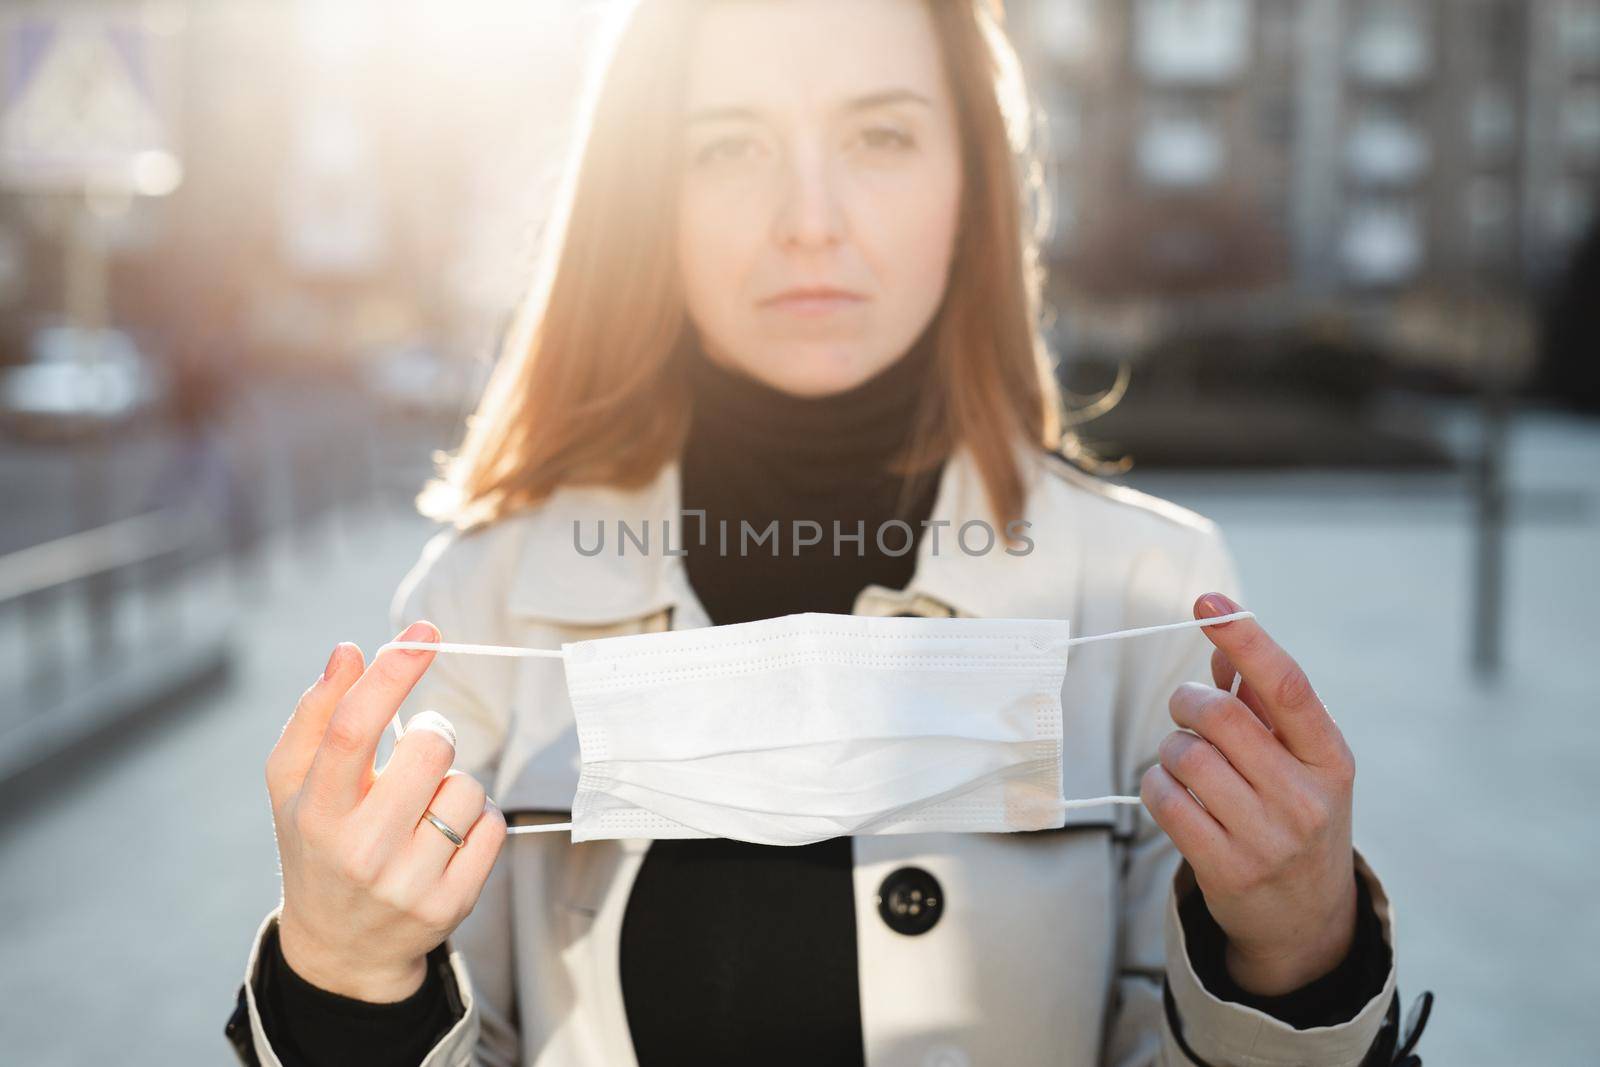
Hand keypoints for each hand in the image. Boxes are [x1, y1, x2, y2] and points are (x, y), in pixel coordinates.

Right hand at [265, 622, 506, 1001]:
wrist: (340, 946)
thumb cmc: (317, 842)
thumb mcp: (292, 784)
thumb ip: (316, 714)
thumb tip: (349, 651)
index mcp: (316, 812)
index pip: (354, 729)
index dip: (392, 674)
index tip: (424, 635)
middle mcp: (360, 850)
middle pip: (430, 747)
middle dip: (432, 734)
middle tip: (415, 753)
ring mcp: (408, 882)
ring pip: (468, 786)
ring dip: (453, 784)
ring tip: (422, 810)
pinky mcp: (453, 904)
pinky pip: (493, 825)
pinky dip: (478, 818)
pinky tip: (446, 837)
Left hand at [1141, 593, 1357, 995]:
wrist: (1306, 921)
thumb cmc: (1295, 817)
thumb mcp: (1299, 761)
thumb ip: (1262, 700)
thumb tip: (1222, 638)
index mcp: (1330, 759)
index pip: (1287, 686)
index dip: (1247, 639)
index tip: (1210, 603)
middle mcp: (1305, 797)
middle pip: (1219, 716)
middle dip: (1187, 702)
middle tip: (1186, 711)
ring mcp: (1268, 837)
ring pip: (1184, 756)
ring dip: (1169, 749)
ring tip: (1185, 763)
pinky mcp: (1227, 868)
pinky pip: (1164, 800)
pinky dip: (1155, 785)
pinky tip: (1172, 793)